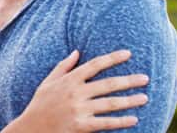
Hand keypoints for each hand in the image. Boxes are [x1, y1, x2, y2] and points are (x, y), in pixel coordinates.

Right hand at [2, 50, 148, 131]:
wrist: (31, 128)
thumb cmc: (40, 105)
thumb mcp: (48, 82)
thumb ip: (63, 67)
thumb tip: (77, 52)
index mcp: (69, 80)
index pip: (95, 65)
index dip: (112, 58)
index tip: (128, 54)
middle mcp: (75, 93)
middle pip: (108, 84)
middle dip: (128, 80)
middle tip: (146, 78)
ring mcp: (79, 110)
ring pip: (110, 103)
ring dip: (130, 100)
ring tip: (144, 98)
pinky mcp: (81, 126)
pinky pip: (106, 123)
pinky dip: (121, 121)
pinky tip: (134, 119)